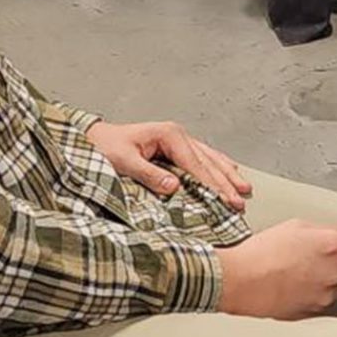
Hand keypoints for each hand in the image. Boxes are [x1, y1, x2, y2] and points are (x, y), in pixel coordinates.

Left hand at [83, 121, 250, 210]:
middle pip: (208, 162)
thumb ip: (149, 174)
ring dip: (227, 175)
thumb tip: (174, 187)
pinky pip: (202, 158)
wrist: (92, 139)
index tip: (224, 200)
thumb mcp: (124, 162)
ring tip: (245, 190)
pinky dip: (217, 167)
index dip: (212, 184)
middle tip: (240, 202)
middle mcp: (177, 135)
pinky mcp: (174, 147)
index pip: (196, 164)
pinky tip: (229, 172)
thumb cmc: (105, 148)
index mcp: (169, 134)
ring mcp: (178, 139)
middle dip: (226, 183)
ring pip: (210, 158)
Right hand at [216, 220, 336, 318]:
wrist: (238, 282)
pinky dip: (321, 292)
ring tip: (307, 270)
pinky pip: (328, 300)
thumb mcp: (299, 226)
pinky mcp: (315, 312)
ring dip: (335, 278)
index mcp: (334, 246)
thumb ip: (333, 229)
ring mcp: (326, 295)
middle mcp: (335, 273)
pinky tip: (300, 284)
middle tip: (325, 253)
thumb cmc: (263, 251)